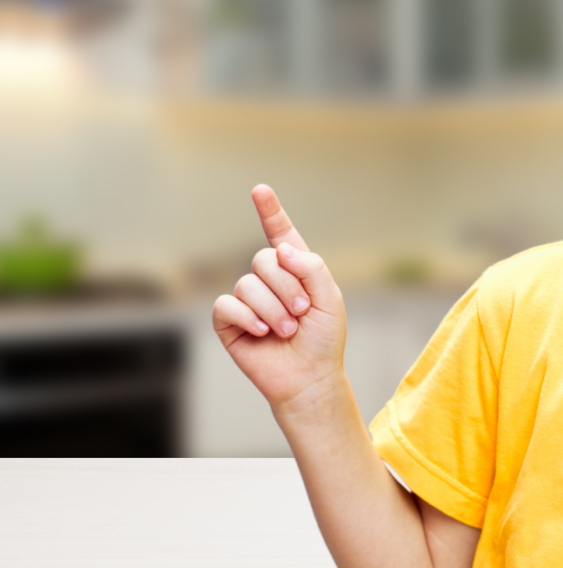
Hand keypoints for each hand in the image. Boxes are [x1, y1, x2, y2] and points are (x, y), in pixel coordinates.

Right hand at [212, 184, 347, 411]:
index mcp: (295, 270)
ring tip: (288, 330)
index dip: (270, 212)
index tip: (260, 190)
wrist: (309, 377)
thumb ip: (311, 267)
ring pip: (249, 284)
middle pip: (265, 260)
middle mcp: (269, 281)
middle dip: (287, 287)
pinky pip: (228, 305)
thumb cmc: (323, 339)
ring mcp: (247, 300)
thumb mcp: (330, 298)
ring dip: (274, 309)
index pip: (280, 234)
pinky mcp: (229, 321)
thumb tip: (280, 250)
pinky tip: (262, 333)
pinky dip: (249, 318)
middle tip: (302, 312)